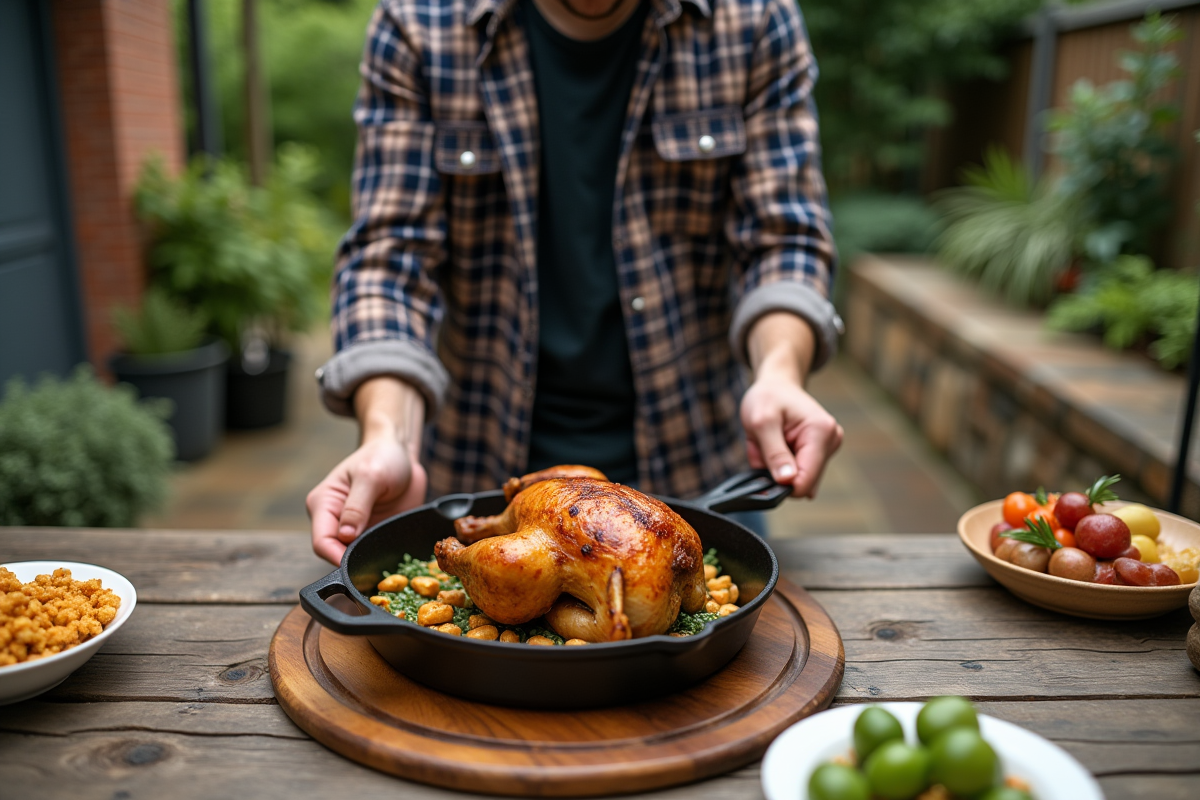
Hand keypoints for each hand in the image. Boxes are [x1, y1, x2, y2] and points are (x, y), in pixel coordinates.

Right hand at [307, 438, 426, 563]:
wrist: (400, 452)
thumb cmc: (381, 456)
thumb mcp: (371, 476)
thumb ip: (357, 506)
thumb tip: (345, 536)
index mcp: (324, 504)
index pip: (322, 541)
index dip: (336, 557)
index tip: (358, 565)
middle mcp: (334, 520)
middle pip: (336, 553)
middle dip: (355, 563)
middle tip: (379, 569)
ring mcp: (354, 529)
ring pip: (356, 557)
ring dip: (370, 562)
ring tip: (390, 566)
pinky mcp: (372, 532)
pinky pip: (374, 552)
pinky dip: (383, 558)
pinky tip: (397, 559)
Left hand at [741, 374, 841, 497]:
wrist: (776, 385)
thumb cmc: (768, 397)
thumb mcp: (761, 422)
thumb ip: (774, 453)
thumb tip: (788, 481)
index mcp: (821, 432)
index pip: (806, 480)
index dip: (781, 483)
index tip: (764, 464)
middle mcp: (832, 441)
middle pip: (802, 482)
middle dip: (776, 470)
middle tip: (764, 444)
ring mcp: (828, 448)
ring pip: (797, 478)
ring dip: (776, 466)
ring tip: (769, 441)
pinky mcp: (821, 453)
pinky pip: (796, 472)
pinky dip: (779, 464)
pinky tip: (777, 445)